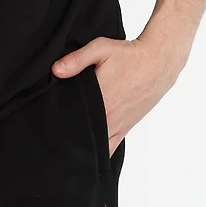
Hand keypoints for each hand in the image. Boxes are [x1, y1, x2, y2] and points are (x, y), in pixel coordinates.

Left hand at [52, 34, 189, 155]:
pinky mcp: (125, 129)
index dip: (57, 122)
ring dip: (81, 146)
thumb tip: (56, 70)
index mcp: (99, 99)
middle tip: (52, 136)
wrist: (159, 62)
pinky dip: (98, 153)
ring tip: (67, 147)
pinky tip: (86, 157)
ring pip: (93, 146)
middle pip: (80, 134)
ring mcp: (116, 126)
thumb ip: (77, 60)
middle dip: (66, 135)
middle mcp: (107, 117)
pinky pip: (109, 149)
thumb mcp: (101, 49)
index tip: (46, 123)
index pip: (71, 118)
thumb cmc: (130, 55)